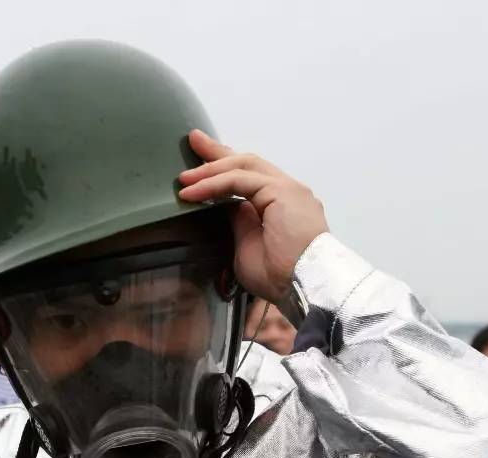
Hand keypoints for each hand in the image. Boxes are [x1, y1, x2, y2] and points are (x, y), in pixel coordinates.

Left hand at [178, 130, 329, 304]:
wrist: (303, 285)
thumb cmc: (280, 276)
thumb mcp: (247, 245)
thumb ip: (238, 221)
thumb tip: (224, 205)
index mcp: (282, 204)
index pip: (250, 177)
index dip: (224, 167)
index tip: (199, 166)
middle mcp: (287, 190)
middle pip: (247, 162)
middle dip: (217, 153)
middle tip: (193, 142)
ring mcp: (287, 188)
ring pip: (243, 166)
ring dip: (210, 169)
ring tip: (184, 177)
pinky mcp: (281, 190)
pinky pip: (240, 180)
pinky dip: (214, 183)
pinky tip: (192, 191)